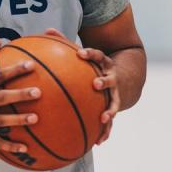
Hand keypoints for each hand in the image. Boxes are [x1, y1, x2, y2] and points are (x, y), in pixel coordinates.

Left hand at [44, 28, 118, 144]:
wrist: (126, 77)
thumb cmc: (96, 65)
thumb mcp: (85, 53)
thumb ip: (65, 42)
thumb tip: (46, 30)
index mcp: (103, 63)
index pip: (98, 55)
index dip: (90, 54)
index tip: (82, 53)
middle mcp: (111, 78)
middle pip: (109, 79)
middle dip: (104, 81)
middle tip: (96, 84)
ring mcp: (115, 93)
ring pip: (114, 102)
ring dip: (110, 110)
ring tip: (104, 118)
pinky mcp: (115, 107)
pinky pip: (111, 121)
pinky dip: (106, 131)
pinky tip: (99, 141)